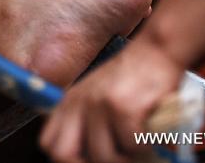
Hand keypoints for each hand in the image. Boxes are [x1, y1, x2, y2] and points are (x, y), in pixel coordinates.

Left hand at [40, 41, 183, 162]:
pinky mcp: (122, 107)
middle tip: (115, 160)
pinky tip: (149, 136)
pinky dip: (144, 147)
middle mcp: (78, 103)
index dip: (66, 160)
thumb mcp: (95, 95)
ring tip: (137, 148)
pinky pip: (131, 147)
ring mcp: (98, 104)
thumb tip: (82, 156)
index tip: (88, 160)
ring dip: (126, 159)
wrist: (156, 51)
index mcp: (69, 103)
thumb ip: (83, 122)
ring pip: (103, 157)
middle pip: (63, 155)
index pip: (49, 143)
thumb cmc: (130, 79)